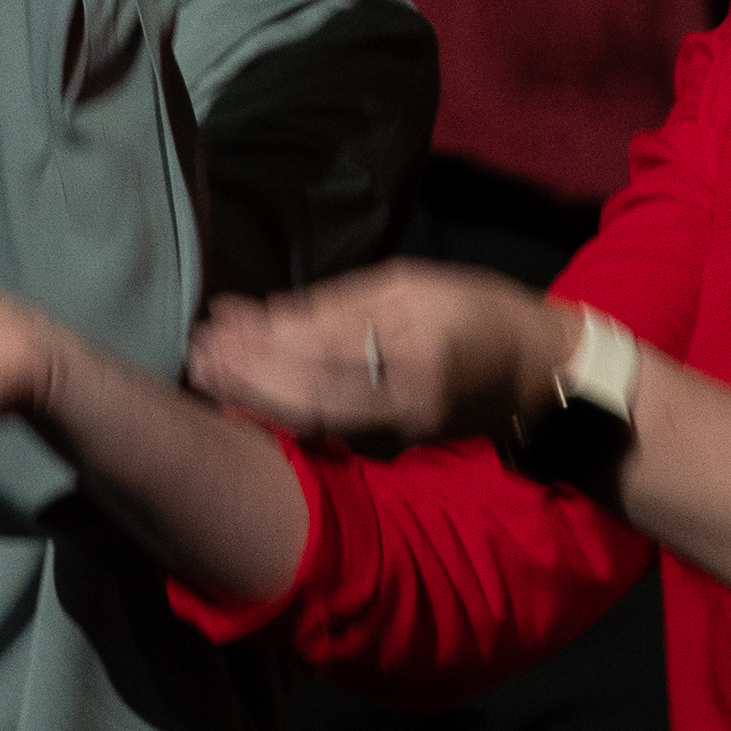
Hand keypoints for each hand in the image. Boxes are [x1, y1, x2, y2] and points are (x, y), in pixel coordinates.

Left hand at [186, 264, 562, 447]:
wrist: (536, 372)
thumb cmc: (476, 310)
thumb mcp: (413, 286)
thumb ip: (338, 304)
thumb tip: (265, 314)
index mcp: (416, 352)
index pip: (323, 356)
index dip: (263, 347)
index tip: (214, 326)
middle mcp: (404, 402)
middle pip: (308, 398)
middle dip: (246, 377)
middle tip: (195, 354)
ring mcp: (399, 431)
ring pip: (312, 421)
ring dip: (254, 397)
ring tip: (207, 371)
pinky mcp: (393, 444)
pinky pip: (328, 430)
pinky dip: (281, 411)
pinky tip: (246, 395)